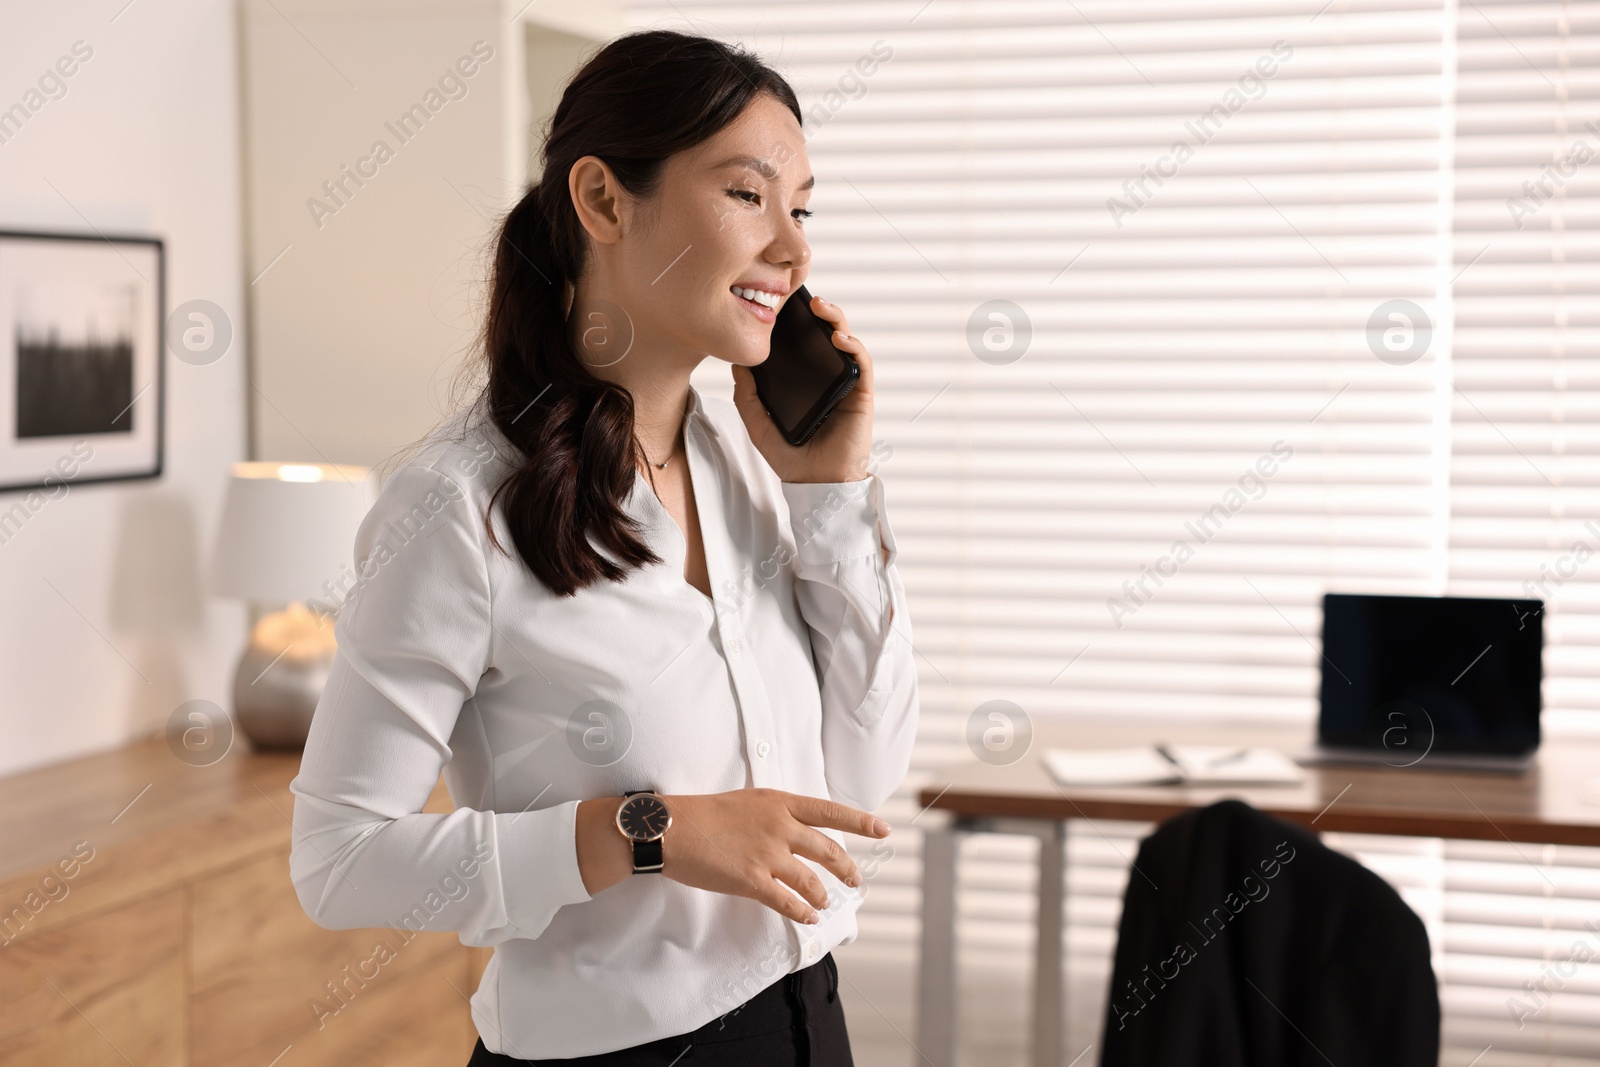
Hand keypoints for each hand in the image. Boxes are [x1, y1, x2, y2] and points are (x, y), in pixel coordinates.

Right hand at [658, 787, 890, 923]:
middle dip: (847, 868)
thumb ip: (773, 813)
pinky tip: (808, 917)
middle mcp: (779, 826)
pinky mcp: (752, 880)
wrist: (671, 828)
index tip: (883, 829)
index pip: (829, 811)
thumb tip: (792, 829)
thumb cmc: (702, 813)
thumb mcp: (746, 800)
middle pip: (827, 849)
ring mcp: (767, 854)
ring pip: (810, 880)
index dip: (860, 821)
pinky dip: (802, 911)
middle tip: (856, 880)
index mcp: (778, 802)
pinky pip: (787, 901)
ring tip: (825, 903)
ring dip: (822, 895)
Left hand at [731, 294, 875, 483]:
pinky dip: (853, 347)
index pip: (803, 345)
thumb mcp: (759, 426)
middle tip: (802, 299)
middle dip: (818, 312)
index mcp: (805, 382)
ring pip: (847, 342)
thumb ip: (748, 398)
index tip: (780, 305)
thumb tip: (737, 366)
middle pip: (826, 336)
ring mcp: (845, 385)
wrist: (817, 485)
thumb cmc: (793, 458)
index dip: (796, 322)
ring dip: (836, 320)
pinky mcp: (861, 395)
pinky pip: (861, 364)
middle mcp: (827, 379)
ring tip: (820, 308)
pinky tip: (839, 338)